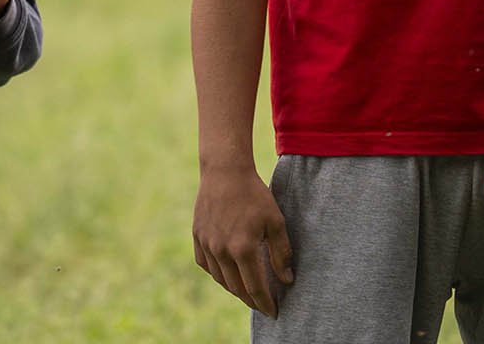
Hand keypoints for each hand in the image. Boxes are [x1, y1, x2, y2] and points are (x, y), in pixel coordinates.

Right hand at [193, 163, 292, 316]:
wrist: (225, 171)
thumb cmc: (254, 194)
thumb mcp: (275, 222)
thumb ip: (281, 253)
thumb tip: (286, 280)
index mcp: (243, 248)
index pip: (255, 288)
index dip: (265, 303)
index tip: (273, 312)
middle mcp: (222, 250)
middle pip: (236, 288)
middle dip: (251, 300)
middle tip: (262, 304)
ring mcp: (207, 244)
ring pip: (220, 278)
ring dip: (234, 288)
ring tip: (247, 290)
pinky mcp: (197, 236)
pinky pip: (206, 264)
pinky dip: (217, 273)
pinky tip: (226, 272)